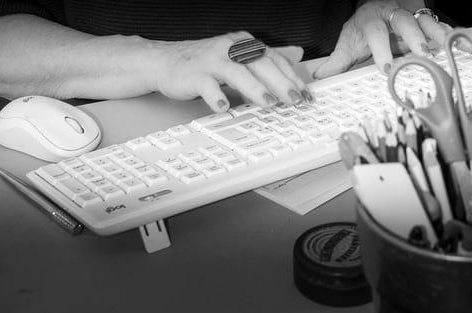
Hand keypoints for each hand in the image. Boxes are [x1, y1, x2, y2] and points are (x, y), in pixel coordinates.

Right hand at [153, 31, 312, 112]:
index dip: (292, 77)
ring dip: (254, 88)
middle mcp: (229, 49)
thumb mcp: (240, 55)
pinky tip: (224, 108)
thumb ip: (268, 56)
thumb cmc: (205, 62)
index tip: (306, 94)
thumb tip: (297, 53)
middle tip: (295, 100)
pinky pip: (206, 85)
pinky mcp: (193, 74)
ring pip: (236, 72)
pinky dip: (215, 96)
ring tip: (268, 104)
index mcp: (243, 44)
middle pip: (259, 63)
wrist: (165, 62)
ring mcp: (211, 61)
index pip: (273, 59)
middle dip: (280, 82)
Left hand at [313, 0, 451, 78]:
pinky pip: (441, 27)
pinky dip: (453, 36)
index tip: (386, 67)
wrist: (377, 9)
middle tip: (422, 54)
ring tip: (447, 49)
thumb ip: (336, 61)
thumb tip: (318, 77)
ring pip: (426, 21)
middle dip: (414, 37)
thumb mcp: (348, 42)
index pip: (375, 31)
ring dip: (437, 35)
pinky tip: (463, 47)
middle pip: (404, 21)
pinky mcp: (426, 23)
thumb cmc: (364, 28)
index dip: (381, 48)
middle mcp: (393, 14)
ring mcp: (412, 17)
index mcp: (371, 19)